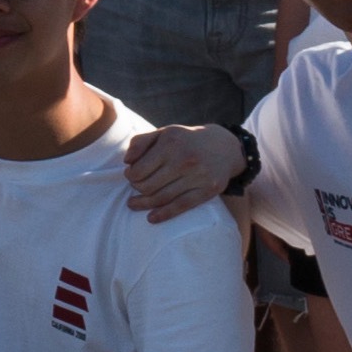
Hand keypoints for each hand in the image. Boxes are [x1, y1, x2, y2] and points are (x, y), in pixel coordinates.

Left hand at [121, 124, 244, 222]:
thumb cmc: (186, 141)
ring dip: (144, 204)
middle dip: (137, 188)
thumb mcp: (164, 133)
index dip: (131, 175)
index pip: (140, 170)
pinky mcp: (208, 190)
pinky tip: (151, 218)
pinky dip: (164, 214)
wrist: (225, 147)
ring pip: (162, 197)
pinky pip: (182, 206)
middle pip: (149, 185)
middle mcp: (185, 160)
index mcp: (171, 143)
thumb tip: (126, 161)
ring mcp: (198, 176)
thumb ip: (140, 142)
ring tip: (133, 204)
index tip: (131, 175)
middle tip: (135, 187)